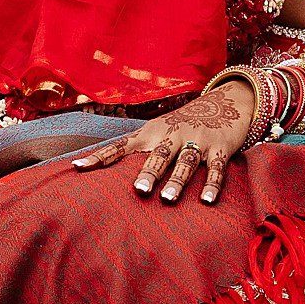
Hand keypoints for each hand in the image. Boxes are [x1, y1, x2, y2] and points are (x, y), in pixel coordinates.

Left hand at [72, 80, 255, 205]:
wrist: (226, 103)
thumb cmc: (182, 125)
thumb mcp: (157, 131)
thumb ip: (135, 149)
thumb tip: (101, 171)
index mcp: (151, 133)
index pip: (120, 146)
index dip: (99, 156)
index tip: (77, 167)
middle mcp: (172, 135)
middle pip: (158, 155)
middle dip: (148, 172)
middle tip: (138, 190)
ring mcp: (197, 141)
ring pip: (185, 162)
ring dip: (177, 181)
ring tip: (168, 199)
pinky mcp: (220, 148)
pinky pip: (215, 168)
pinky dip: (211, 184)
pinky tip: (206, 200)